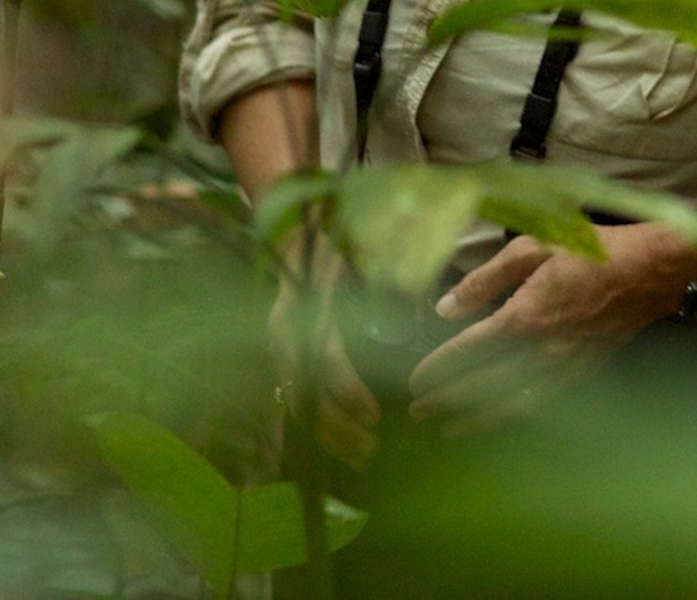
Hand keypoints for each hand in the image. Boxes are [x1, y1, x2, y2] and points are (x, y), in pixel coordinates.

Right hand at [270, 243, 380, 468]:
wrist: (297, 240)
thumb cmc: (334, 246)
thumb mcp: (358, 256)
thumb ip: (385, 278)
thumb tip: (417, 305)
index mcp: (303, 310)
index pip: (325, 360)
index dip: (348, 390)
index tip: (375, 414)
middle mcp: (285, 336)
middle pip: (307, 393)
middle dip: (339, 426)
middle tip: (372, 447)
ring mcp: (279, 351)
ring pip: (298, 404)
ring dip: (328, 435)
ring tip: (362, 456)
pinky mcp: (282, 361)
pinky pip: (294, 401)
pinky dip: (316, 428)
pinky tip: (340, 448)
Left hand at [406, 225, 694, 430]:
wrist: (651, 270)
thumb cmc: (592, 251)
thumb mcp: (533, 247)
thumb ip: (486, 279)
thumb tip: (445, 308)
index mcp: (526, 316)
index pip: (470, 350)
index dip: (440, 367)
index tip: (414, 379)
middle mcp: (542, 349)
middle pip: (485, 384)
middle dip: (448, 400)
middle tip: (417, 413)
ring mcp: (565, 366)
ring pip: (511, 402)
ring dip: (476, 418)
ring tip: (447, 429)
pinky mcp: (583, 372)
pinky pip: (541, 402)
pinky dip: (514, 415)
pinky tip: (499, 420)